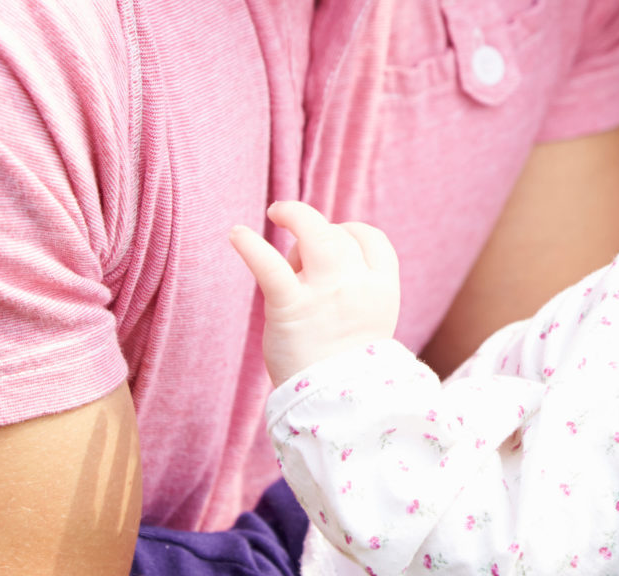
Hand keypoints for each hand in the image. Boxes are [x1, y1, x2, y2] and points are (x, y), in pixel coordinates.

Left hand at [230, 201, 401, 384]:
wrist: (335, 406)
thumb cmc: (344, 366)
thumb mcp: (368, 320)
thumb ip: (354, 287)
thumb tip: (313, 253)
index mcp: (383, 288)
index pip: (370, 238)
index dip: (350, 232)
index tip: (334, 240)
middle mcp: (357, 284)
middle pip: (339, 234)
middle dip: (319, 232)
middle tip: (298, 239)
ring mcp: (325, 293)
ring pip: (314, 234)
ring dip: (295, 217)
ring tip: (276, 212)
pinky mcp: (290, 306)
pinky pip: (270, 266)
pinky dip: (250, 246)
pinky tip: (235, 234)